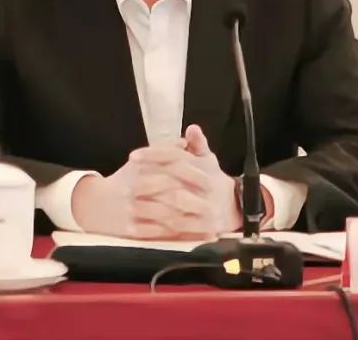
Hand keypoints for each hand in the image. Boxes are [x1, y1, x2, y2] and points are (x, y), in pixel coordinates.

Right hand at [70, 142, 199, 239]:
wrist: (94, 205)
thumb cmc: (122, 182)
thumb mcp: (139, 162)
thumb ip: (164, 150)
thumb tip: (185, 141)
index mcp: (139, 169)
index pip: (169, 170)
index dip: (191, 177)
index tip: (210, 182)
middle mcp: (135, 189)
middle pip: (170, 194)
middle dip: (194, 201)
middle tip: (214, 206)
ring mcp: (133, 210)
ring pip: (166, 215)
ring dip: (189, 221)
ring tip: (208, 224)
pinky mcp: (131, 230)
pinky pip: (157, 233)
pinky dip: (176, 235)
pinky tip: (191, 235)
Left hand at [125, 126, 241, 239]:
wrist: (232, 208)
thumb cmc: (213, 180)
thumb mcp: (208, 160)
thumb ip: (199, 144)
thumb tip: (192, 128)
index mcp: (205, 167)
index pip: (175, 157)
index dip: (153, 155)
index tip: (133, 157)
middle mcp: (206, 187)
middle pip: (171, 182)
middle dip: (146, 181)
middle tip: (125, 181)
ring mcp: (205, 209)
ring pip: (171, 206)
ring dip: (148, 204)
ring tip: (128, 201)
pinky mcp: (202, 228)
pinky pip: (175, 228)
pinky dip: (156, 226)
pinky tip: (139, 223)